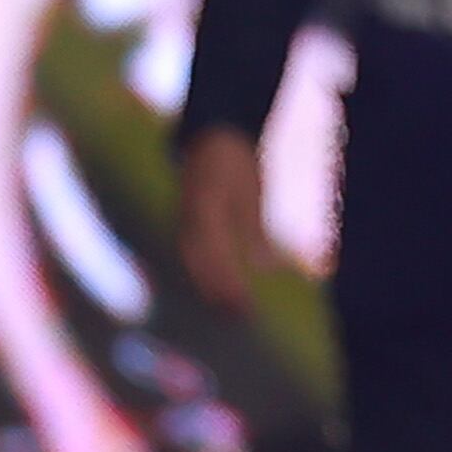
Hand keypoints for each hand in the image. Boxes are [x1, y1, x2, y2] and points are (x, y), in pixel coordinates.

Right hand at [177, 129, 271, 316]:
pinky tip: (222, 290)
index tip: (243, 305)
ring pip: (194, 264)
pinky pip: (193, 255)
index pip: (213, 257)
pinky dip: (206, 275)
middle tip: (240, 317)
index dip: (227, 284)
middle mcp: (188, 221)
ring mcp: (184, 222)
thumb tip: (266, 269)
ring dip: (211, 288)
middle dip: (218, 293)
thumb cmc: (234, 161)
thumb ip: (254, 230)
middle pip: (200, 266)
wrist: (211, 134)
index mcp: (204, 211)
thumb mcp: (249, 191)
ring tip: (232, 311)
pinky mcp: (187, 224)